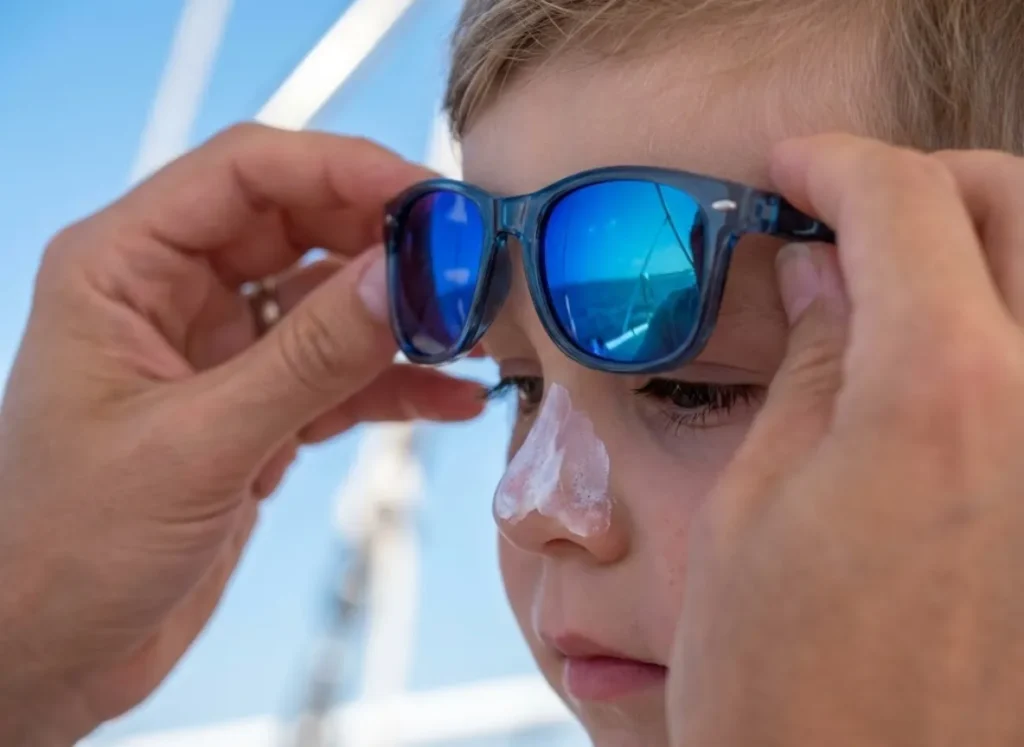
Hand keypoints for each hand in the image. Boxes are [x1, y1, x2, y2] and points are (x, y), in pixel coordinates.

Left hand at [0, 124, 484, 743]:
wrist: (47, 655)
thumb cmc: (63, 550)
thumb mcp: (196, 444)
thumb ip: (308, 359)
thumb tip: (402, 278)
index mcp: (121, 267)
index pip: (245, 173)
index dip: (343, 170)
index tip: (427, 196)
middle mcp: (170, 294)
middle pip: (298, 227)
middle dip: (384, 241)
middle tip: (465, 262)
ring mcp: (216, 353)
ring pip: (325, 302)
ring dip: (398, 315)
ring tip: (470, 330)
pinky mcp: (251, 411)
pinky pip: (335, 376)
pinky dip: (391, 385)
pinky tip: (449, 398)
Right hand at [669, 135, 1023, 745]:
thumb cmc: (780, 691)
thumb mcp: (754, 507)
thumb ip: (806, 368)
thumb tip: (821, 278)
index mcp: (938, 395)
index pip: (903, 203)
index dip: (833, 163)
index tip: (789, 168)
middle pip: (1017, 203)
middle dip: (924, 180)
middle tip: (844, 207)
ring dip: (977, 245)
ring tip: (890, 276)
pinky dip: (999, 330)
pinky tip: (934, 361)